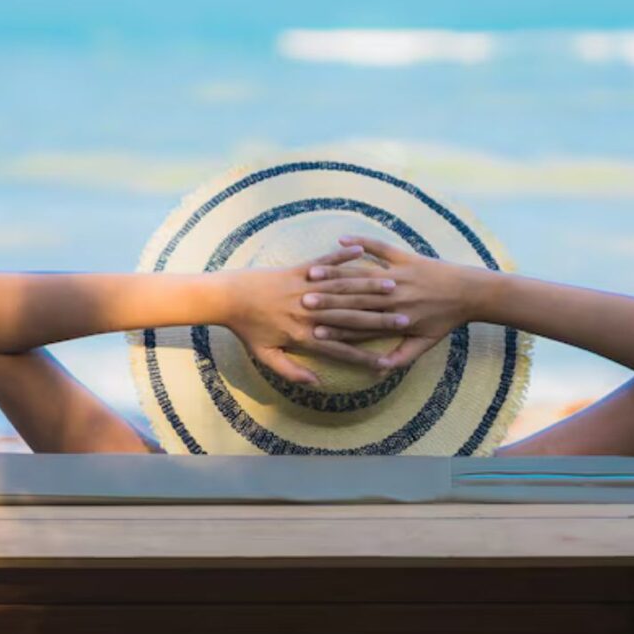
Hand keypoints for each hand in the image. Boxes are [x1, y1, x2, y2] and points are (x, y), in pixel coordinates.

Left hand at [221, 245, 409, 384]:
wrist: (228, 298)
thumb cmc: (245, 329)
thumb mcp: (265, 356)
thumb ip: (291, 372)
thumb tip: (316, 383)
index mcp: (303, 336)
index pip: (340, 350)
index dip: (364, 357)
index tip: (385, 364)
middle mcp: (308, 313)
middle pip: (350, 318)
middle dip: (380, 320)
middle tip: (406, 320)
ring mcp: (305, 289)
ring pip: (343, 289)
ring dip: (369, 287)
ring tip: (394, 287)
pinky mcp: (298, 270)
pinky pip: (325, 262)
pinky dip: (343, 256)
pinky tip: (362, 250)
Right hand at [305, 235, 491, 369]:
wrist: (471, 292)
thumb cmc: (446, 320)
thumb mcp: (425, 344)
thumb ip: (401, 358)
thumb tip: (379, 372)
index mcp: (394, 319)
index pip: (358, 326)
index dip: (335, 329)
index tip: (312, 331)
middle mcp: (393, 297)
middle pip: (353, 300)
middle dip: (326, 301)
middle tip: (302, 302)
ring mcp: (398, 275)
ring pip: (360, 274)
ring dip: (335, 274)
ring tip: (312, 275)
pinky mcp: (405, 257)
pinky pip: (380, 247)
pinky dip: (362, 242)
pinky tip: (343, 240)